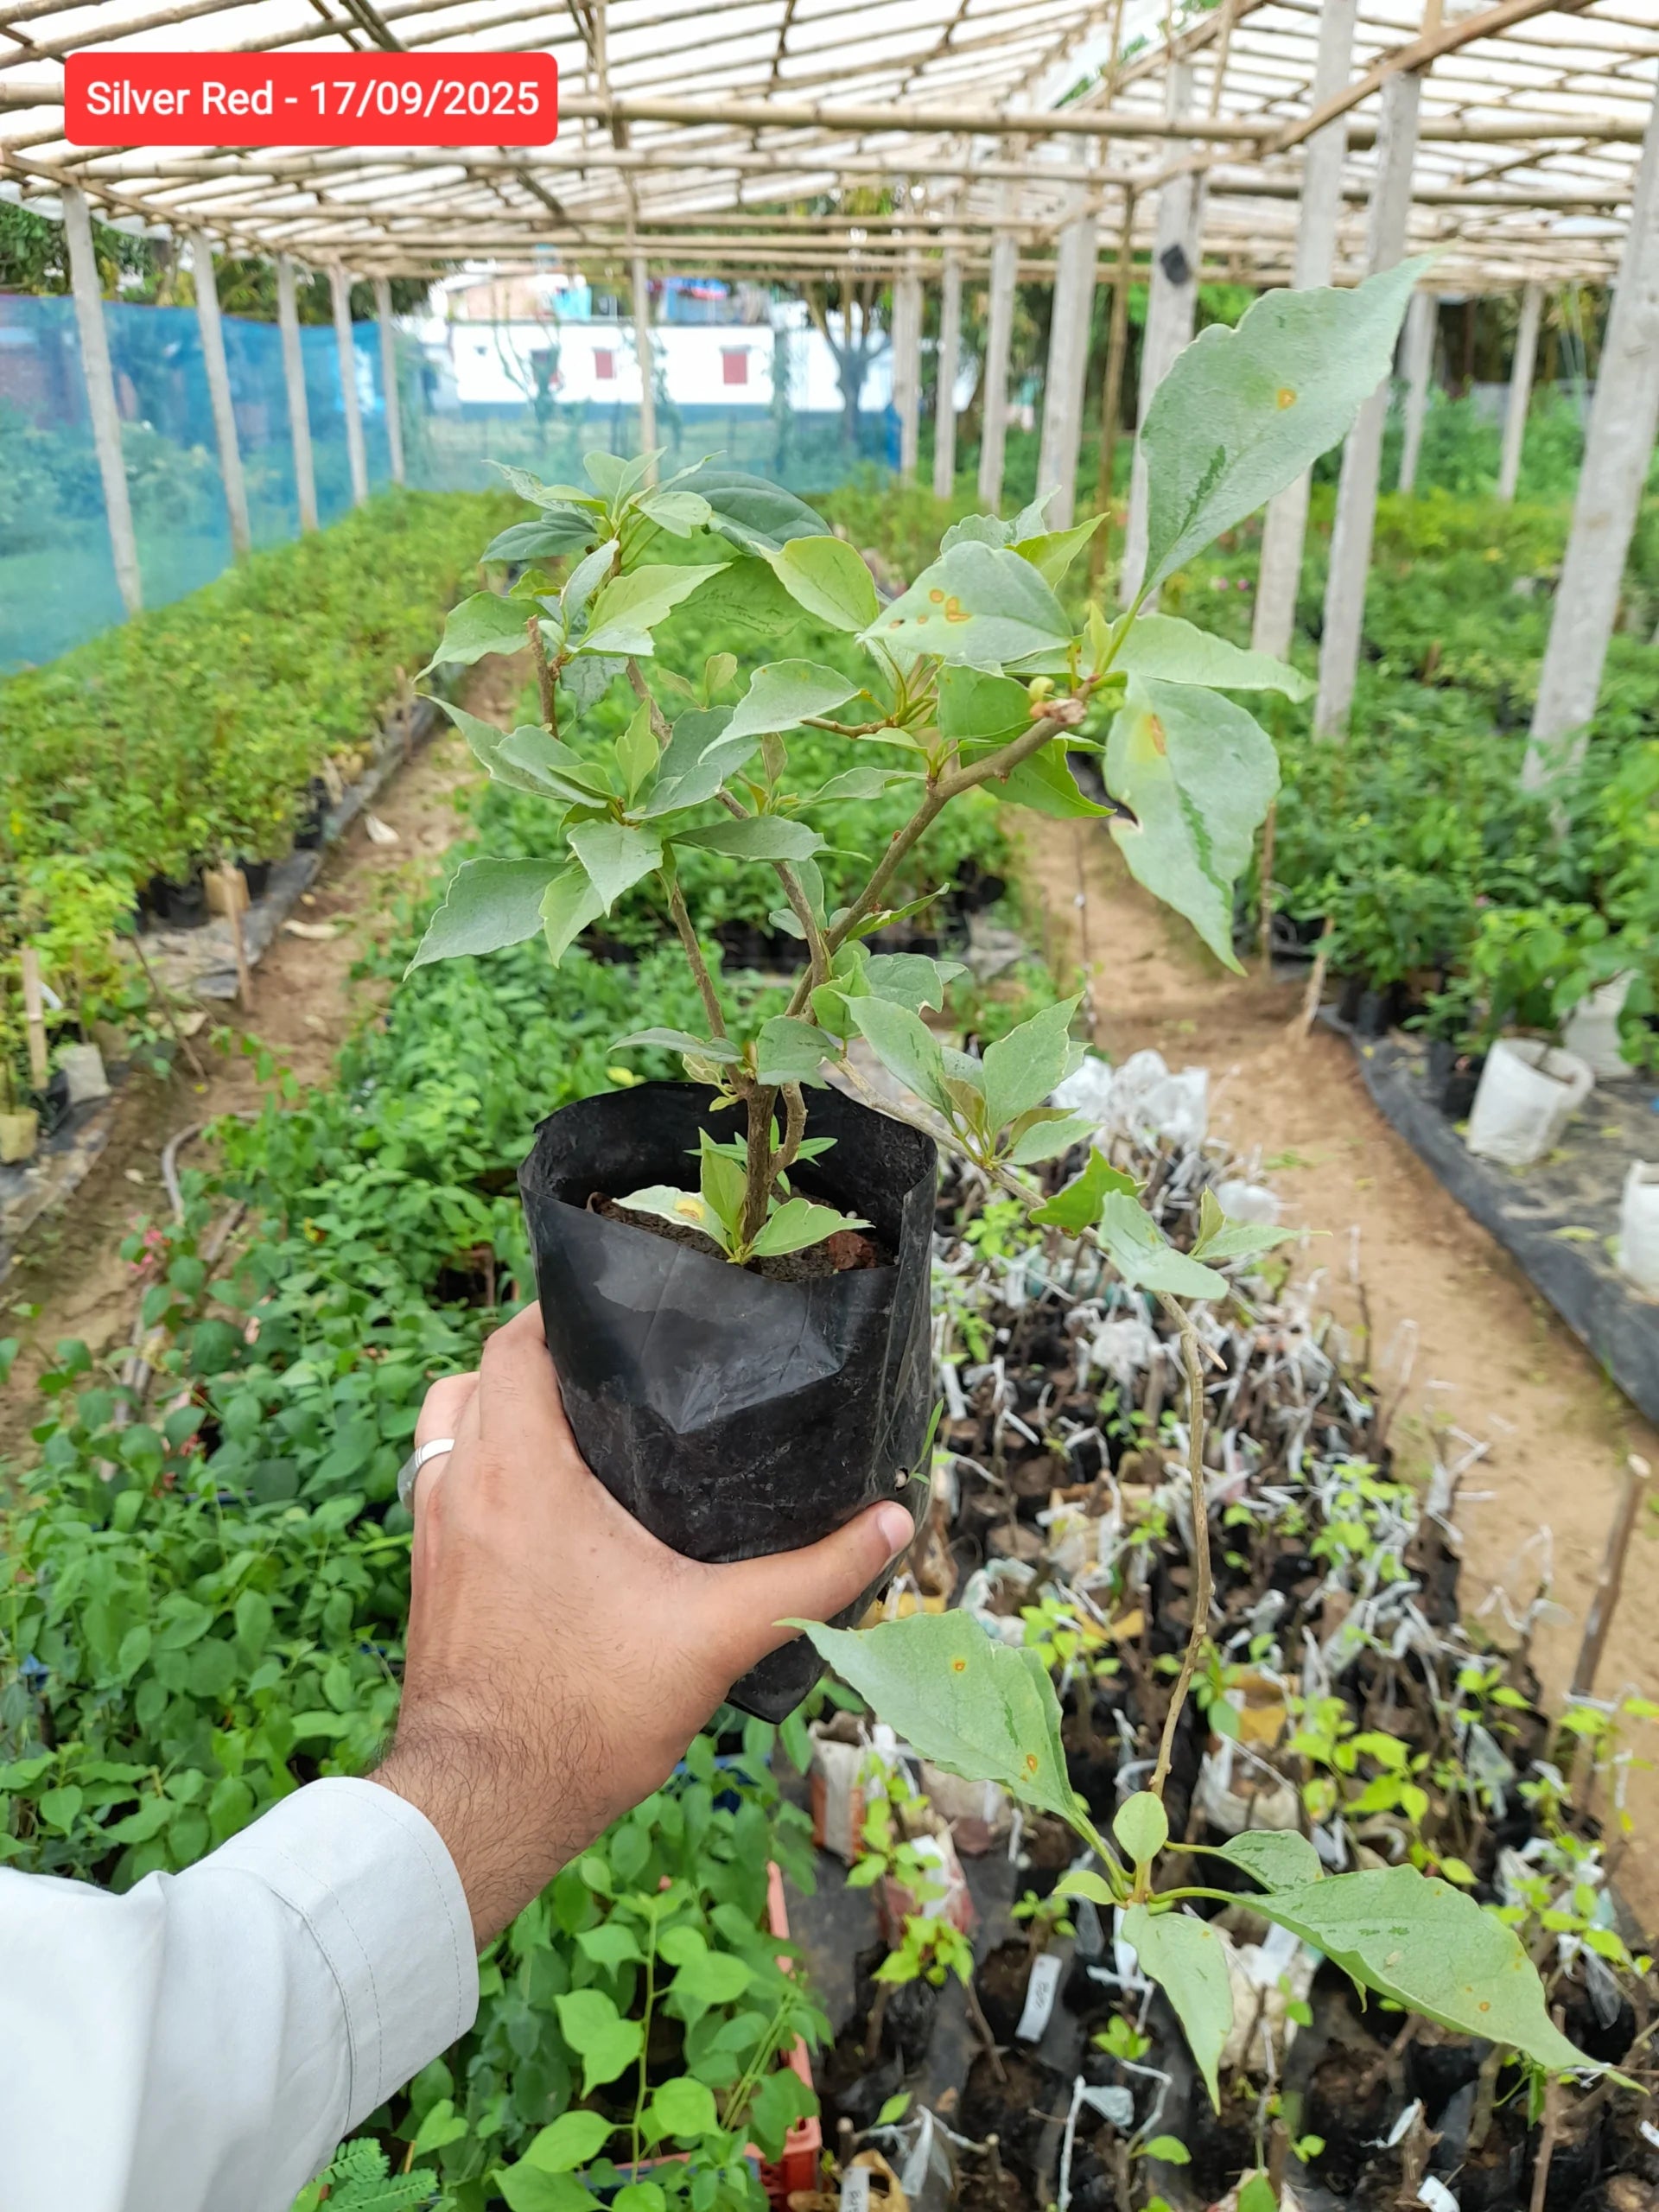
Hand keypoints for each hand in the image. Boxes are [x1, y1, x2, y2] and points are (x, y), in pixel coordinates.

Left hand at [372, 1301, 912, 1944]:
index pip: (514, 1343)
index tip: (624, 1308)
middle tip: (614, 1369)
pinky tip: (544, 1512)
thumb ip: (809, 1577)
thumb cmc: (585, 1714)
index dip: (561, 1311)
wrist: (484, 1808)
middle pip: (478, 1377)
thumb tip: (891, 1524)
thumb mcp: (715, 1636)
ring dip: (495, 1415)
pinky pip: (442, 1490)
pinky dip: (480, 1472)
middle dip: (537, 1360)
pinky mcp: (427, 1583)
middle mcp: (460, 1487)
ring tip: (575, 1431)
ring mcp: (433, 1537)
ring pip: (447, 1432)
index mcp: (517, 1471)